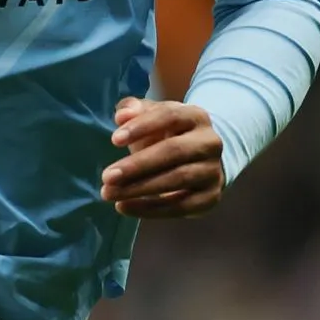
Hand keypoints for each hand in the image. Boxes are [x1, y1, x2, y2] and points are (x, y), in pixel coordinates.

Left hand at [100, 97, 224, 218]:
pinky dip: (150, 209)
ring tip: (109, 193)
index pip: (170, 116)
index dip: (141, 127)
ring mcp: (213, 171)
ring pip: (177, 179)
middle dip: (137, 165)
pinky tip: (124, 206)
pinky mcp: (210, 197)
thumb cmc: (168, 134)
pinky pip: (179, 206)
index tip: (114, 140)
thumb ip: (134, 110)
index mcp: (196, 116)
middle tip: (107, 176)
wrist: (201, 161)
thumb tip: (122, 116)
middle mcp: (210, 142)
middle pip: (174, 151)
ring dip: (140, 188)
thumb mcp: (151, 117)